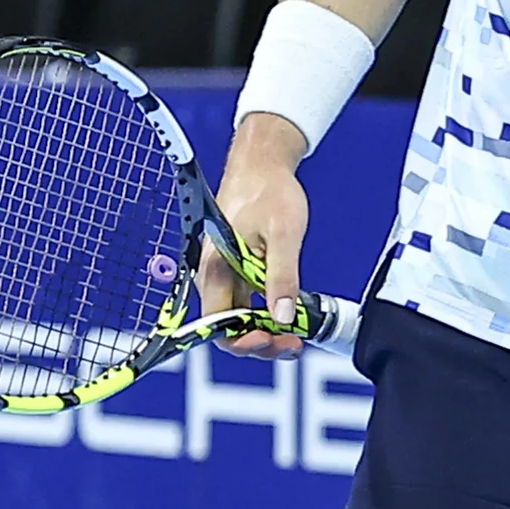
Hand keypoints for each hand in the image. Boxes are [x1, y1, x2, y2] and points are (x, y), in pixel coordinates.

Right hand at [198, 113, 310, 355]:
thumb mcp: (284, 234)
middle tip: (293, 345)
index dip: (245, 342)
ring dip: (266, 330)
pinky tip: (289, 314)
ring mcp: (224, 274)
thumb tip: (283, 317)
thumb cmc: (269, 190)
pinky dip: (268, 313)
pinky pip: (247, 302)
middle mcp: (213, 276)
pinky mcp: (236, 270)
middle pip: (228, 328)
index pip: (218, 325)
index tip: (276, 340)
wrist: (262, 163)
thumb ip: (282, 277)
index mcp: (215, 268)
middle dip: (260, 341)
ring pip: (240, 318)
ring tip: (296, 334)